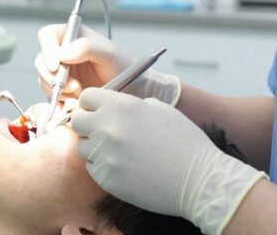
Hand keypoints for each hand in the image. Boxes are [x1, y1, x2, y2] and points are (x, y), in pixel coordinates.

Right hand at [35, 24, 180, 104]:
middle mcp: (63, 53)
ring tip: (79, 94)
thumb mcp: (109, 54)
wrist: (132, 92)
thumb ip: (87, 48)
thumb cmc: (123, 67)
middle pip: (41, 60)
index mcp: (72, 37)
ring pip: (44, 80)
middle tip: (72, 87)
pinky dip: (60, 101)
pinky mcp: (63, 91)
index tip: (55, 64)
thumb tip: (62, 53)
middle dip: (52, 75)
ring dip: (58, 90)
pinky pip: (51, 96)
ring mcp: (62, 73)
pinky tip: (76, 103)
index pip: (47, 35)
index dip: (47, 48)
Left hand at [72, 89, 264, 234]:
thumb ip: (132, 104)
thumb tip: (113, 106)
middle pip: (77, 121)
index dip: (92, 104)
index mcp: (122, 106)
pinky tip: (125, 166)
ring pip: (83, 147)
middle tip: (103, 131)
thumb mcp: (161, 109)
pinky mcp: (106, 178)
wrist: (199, 180)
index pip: (86, 97)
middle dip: (88, 125)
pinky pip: (93, 168)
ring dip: (95, 147)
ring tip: (120, 151)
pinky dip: (103, 167)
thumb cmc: (185, 143)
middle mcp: (108, 128)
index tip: (99, 111)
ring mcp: (106, 155)